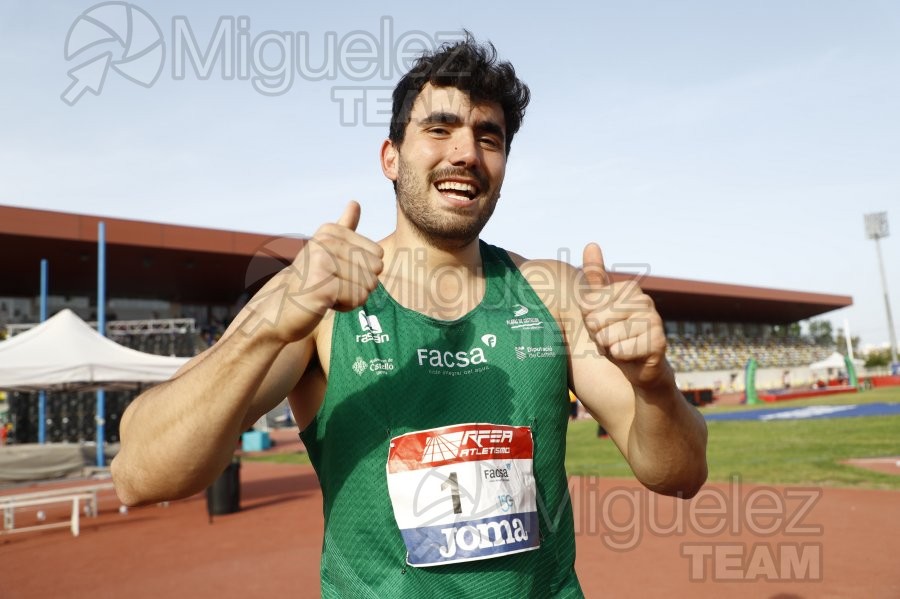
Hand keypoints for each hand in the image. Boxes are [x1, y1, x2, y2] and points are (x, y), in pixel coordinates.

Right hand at [243, 201, 383, 342]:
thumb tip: (355, 202)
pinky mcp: (324, 288)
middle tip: (332, 285)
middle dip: (360, 285)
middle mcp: (326, 243)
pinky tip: (324, 303)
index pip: (378, 254)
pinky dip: (346, 307)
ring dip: (352, 297)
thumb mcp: (326, 249)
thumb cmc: (307, 281)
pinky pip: (358, 299)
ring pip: (369, 286)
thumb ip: (344, 227)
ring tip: (327, 293)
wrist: (278, 310)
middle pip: (375, 270)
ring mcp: (323, 264)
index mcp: (330, 232)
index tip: (336, 272)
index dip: (362, 270)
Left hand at [579, 243, 668, 389]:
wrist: (638, 367)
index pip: (586, 305)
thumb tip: (591, 243)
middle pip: (595, 319)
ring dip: (608, 347)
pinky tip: (630, 356)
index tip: (603, 323)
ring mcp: (654, 320)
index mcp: (628, 288)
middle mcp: (644, 300)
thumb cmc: (614, 333)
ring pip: (607, 336)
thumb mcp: (599, 305)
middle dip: (597, 334)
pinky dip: (620, 357)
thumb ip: (595, 277)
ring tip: (620, 345)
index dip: (589, 320)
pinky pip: (620, 350)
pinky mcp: (658, 342)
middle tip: (611, 337)